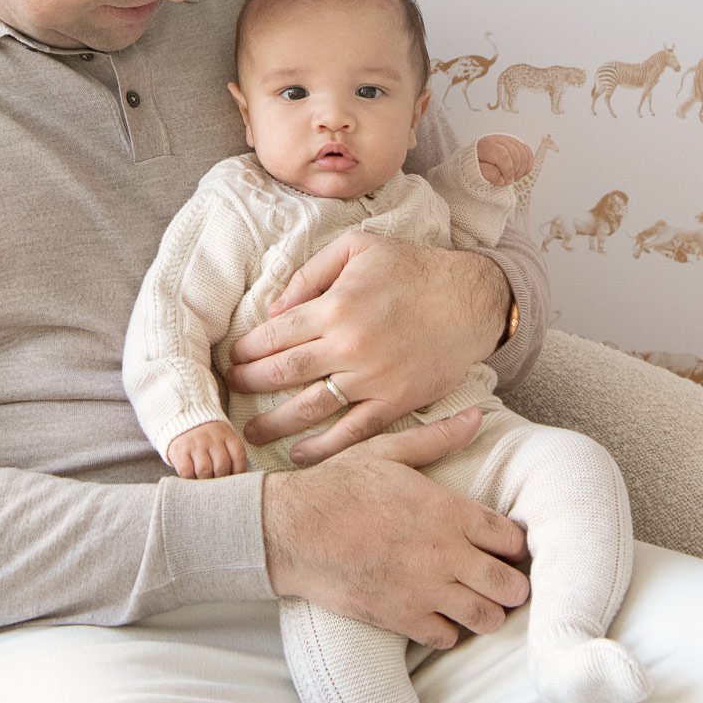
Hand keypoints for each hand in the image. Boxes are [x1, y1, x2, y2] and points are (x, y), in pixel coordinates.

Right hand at [166, 419, 249, 479]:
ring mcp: (195, 444)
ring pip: (205, 471)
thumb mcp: (222, 436)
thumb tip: (236, 478)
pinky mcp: (179, 450)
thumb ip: (230, 452)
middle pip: (222, 466)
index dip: (239, 471)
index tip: (234, 480)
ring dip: (205, 481)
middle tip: (218, 484)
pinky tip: (192, 477)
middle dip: (221, 479)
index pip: (238, 456)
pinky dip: (190, 479)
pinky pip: (187, 472)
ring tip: (205, 482)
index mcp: (226, 434)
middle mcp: (211, 438)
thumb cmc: (207, 435)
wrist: (182, 417)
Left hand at [225, 233, 512, 462]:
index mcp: (335, 307)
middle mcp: (349, 346)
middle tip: (233, 390)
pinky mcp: (396, 402)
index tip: (232, 359)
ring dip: (275, 423)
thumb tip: (275, 309)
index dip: (246, 351)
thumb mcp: (358, 248)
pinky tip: (301, 454)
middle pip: (283, 374)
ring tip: (252, 432)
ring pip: (310, 408)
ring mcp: (373, 378)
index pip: (274, 336)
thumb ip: (310, 273)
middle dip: (250, 384)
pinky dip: (324, 448)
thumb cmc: (411, 268)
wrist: (470, 298)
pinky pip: (353, 432)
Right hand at [261, 413, 529, 650]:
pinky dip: (447, 629)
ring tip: (472, 599)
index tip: (502, 544)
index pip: (513, 540)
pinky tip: (436, 611)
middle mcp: (446, 555)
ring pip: (487, 618)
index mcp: (449, 512)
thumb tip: (476, 416)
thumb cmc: (338, 485)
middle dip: (512, 584)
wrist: (292, 529)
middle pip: (511, 586)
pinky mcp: (402, 618)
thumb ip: (437, 437)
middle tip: (498, 578)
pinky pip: (447, 637)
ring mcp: (426, 591)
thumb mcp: (387, 451)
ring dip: (486, 610)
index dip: (513, 544)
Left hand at [474, 134, 532, 188]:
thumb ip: (487, 174)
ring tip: (512, 177)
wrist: (478, 163)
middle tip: (507, 181)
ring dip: (521, 170)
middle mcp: (497, 139)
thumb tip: (501, 177)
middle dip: (514, 171)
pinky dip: (526, 165)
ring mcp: (508, 140)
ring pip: (524, 154)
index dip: (508, 171)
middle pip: (515, 154)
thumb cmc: (477, 168)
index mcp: (485, 145)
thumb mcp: (476, 172)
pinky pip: (528, 153)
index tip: (505, 181)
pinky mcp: (516, 144)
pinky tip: (518, 172)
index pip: (503, 155)